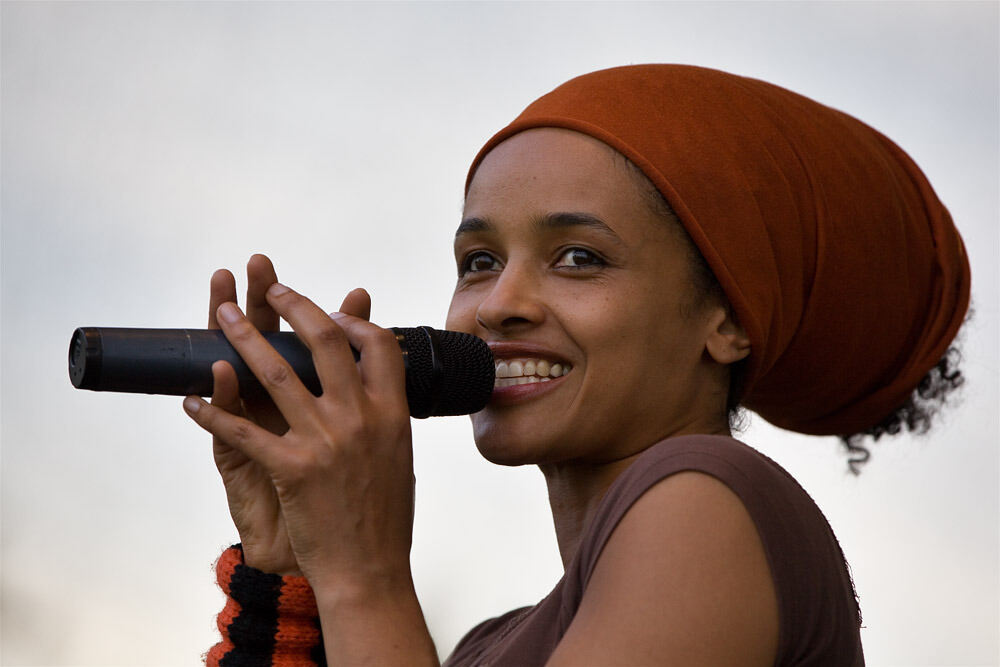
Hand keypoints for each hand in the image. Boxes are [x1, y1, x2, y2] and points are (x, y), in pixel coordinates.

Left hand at [186, 259, 414, 589]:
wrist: (369, 570)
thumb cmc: (384, 518)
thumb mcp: (398, 455)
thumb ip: (386, 415)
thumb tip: (379, 381)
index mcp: (392, 413)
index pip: (377, 344)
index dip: (353, 319)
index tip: (331, 311)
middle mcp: (361, 418)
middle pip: (324, 341)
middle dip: (291, 305)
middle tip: (268, 285)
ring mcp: (325, 441)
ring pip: (276, 373)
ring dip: (242, 338)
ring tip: (221, 313)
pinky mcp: (291, 468)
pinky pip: (242, 430)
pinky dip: (213, 412)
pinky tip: (192, 400)